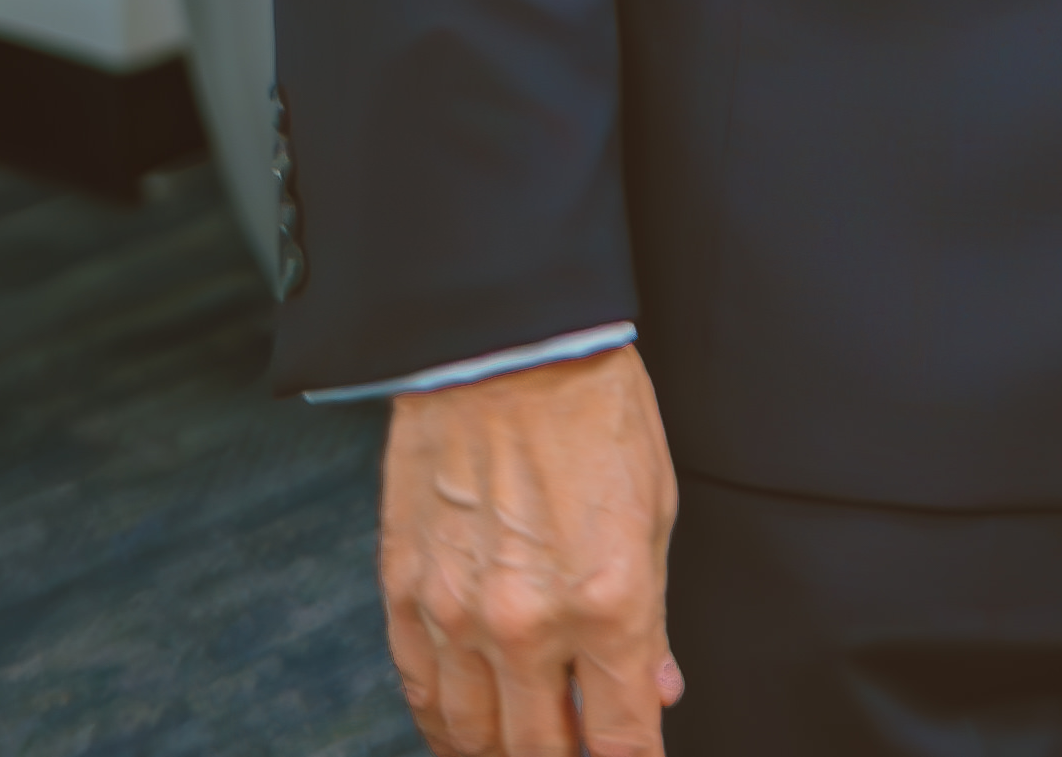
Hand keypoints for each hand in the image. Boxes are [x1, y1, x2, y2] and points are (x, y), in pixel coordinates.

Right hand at [380, 343, 681, 754]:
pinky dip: (443, 724)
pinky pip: (421, 690)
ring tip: (524, 744)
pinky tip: (463, 731)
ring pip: (473, 736)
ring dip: (501, 752)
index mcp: (607, 600)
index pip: (621, 736)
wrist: (502, 345)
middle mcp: (527, 622)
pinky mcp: (404, 593)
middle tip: (579, 747)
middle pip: (542, 750)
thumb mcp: (655, 510)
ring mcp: (456, 613)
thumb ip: (653, 617)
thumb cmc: (592, 411)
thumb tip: (657, 688)